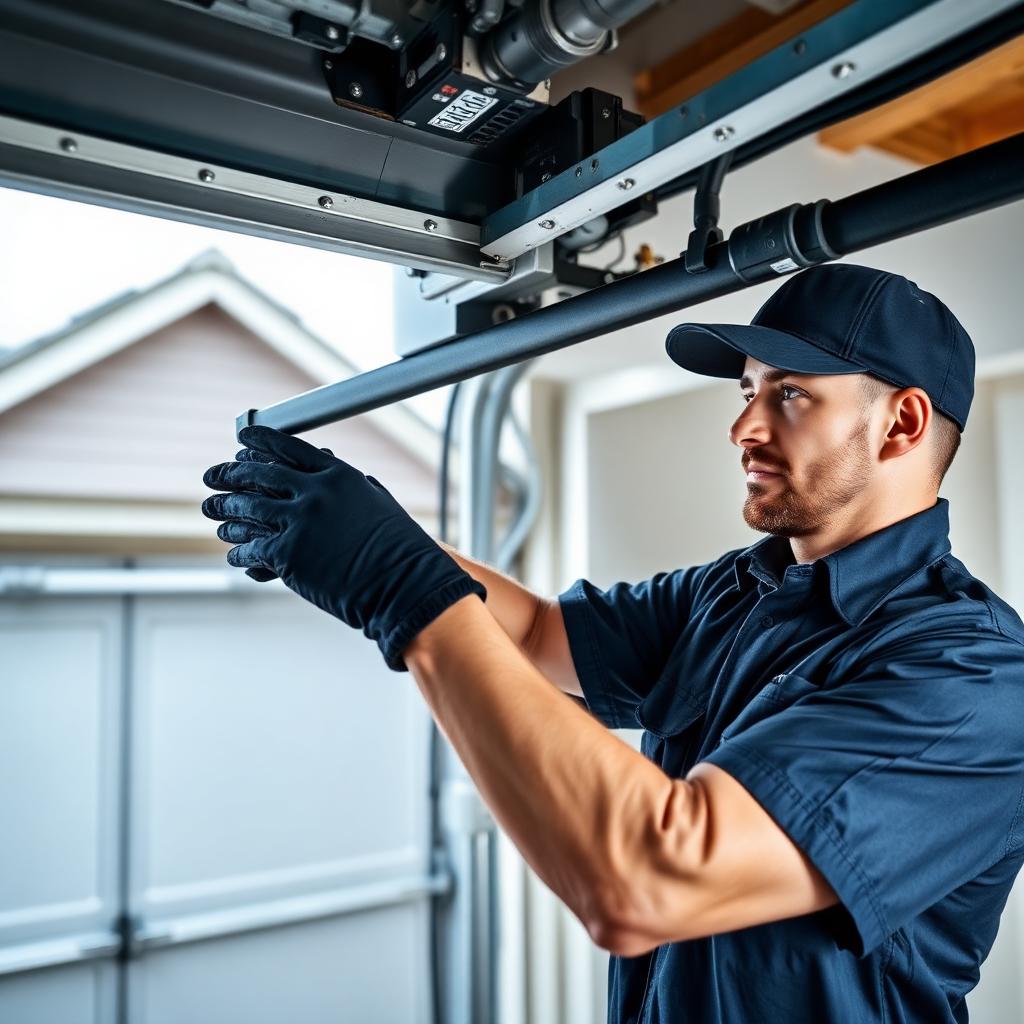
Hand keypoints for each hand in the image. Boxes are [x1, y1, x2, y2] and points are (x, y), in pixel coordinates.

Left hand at [201, 425, 485, 669]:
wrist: (404, 585)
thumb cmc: (400, 551)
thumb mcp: (378, 505)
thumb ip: (351, 488)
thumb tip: (336, 477)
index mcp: (338, 475)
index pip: (289, 447)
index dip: (260, 442)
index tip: (241, 439)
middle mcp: (316, 492)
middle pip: (259, 473)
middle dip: (230, 473)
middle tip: (213, 476)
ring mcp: (300, 522)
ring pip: (247, 508)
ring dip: (226, 511)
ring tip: (216, 514)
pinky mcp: (288, 554)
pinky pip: (252, 548)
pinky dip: (240, 552)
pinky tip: (236, 555)